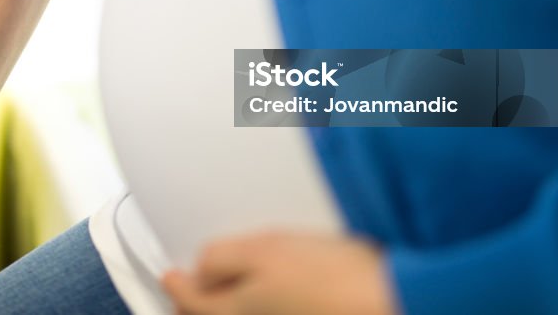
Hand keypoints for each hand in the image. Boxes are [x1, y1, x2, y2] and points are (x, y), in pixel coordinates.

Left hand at [162, 231, 397, 314]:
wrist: (388, 297)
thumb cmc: (329, 275)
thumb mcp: (263, 249)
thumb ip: (220, 259)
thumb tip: (198, 272)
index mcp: (232, 313)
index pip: (190, 303)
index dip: (176, 284)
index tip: (169, 274)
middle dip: (194, 304)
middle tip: (185, 289)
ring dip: (223, 306)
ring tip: (220, 289)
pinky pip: (261, 314)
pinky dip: (251, 305)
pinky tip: (262, 292)